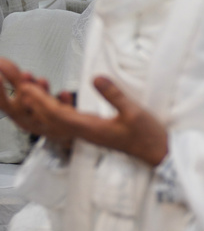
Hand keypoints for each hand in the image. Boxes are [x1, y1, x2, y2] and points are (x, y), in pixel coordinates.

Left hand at [0, 59, 167, 166]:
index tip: (26, 86)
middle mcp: (83, 132)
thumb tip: (95, 78)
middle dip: (31, 103)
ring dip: (40, 107)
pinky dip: (54, 110)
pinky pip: (64, 122)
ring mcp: (86, 133)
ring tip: (32, 90)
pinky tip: (58, 99)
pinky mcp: (91, 131)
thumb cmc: (147, 135)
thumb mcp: (134, 112)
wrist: (157, 153)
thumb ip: (114, 95)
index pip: (56, 115)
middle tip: (20, 85)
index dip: (40, 100)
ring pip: (53, 122)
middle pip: (48, 120)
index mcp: (90, 129)